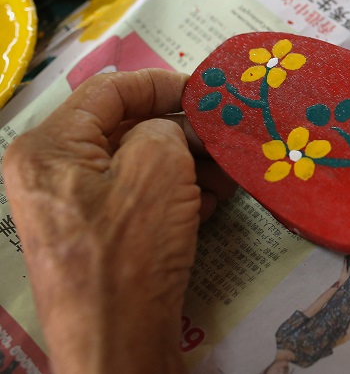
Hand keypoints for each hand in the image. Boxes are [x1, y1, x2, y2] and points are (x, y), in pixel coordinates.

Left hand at [2, 69, 233, 372]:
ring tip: (225, 170)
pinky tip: (209, 201)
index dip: (161, 84)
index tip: (206, 92)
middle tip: (222, 134)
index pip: (108, 91)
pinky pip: (135, 198)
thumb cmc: (130, 250)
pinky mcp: (94, 239)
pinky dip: (174, 193)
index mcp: (48, 148)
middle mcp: (50, 174)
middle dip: (178, 130)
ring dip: (184, 163)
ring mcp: (71, 209)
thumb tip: (171, 129)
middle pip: (122, 129)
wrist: (117, 341)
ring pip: (135, 165)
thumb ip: (165, 127)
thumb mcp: (158, 166)